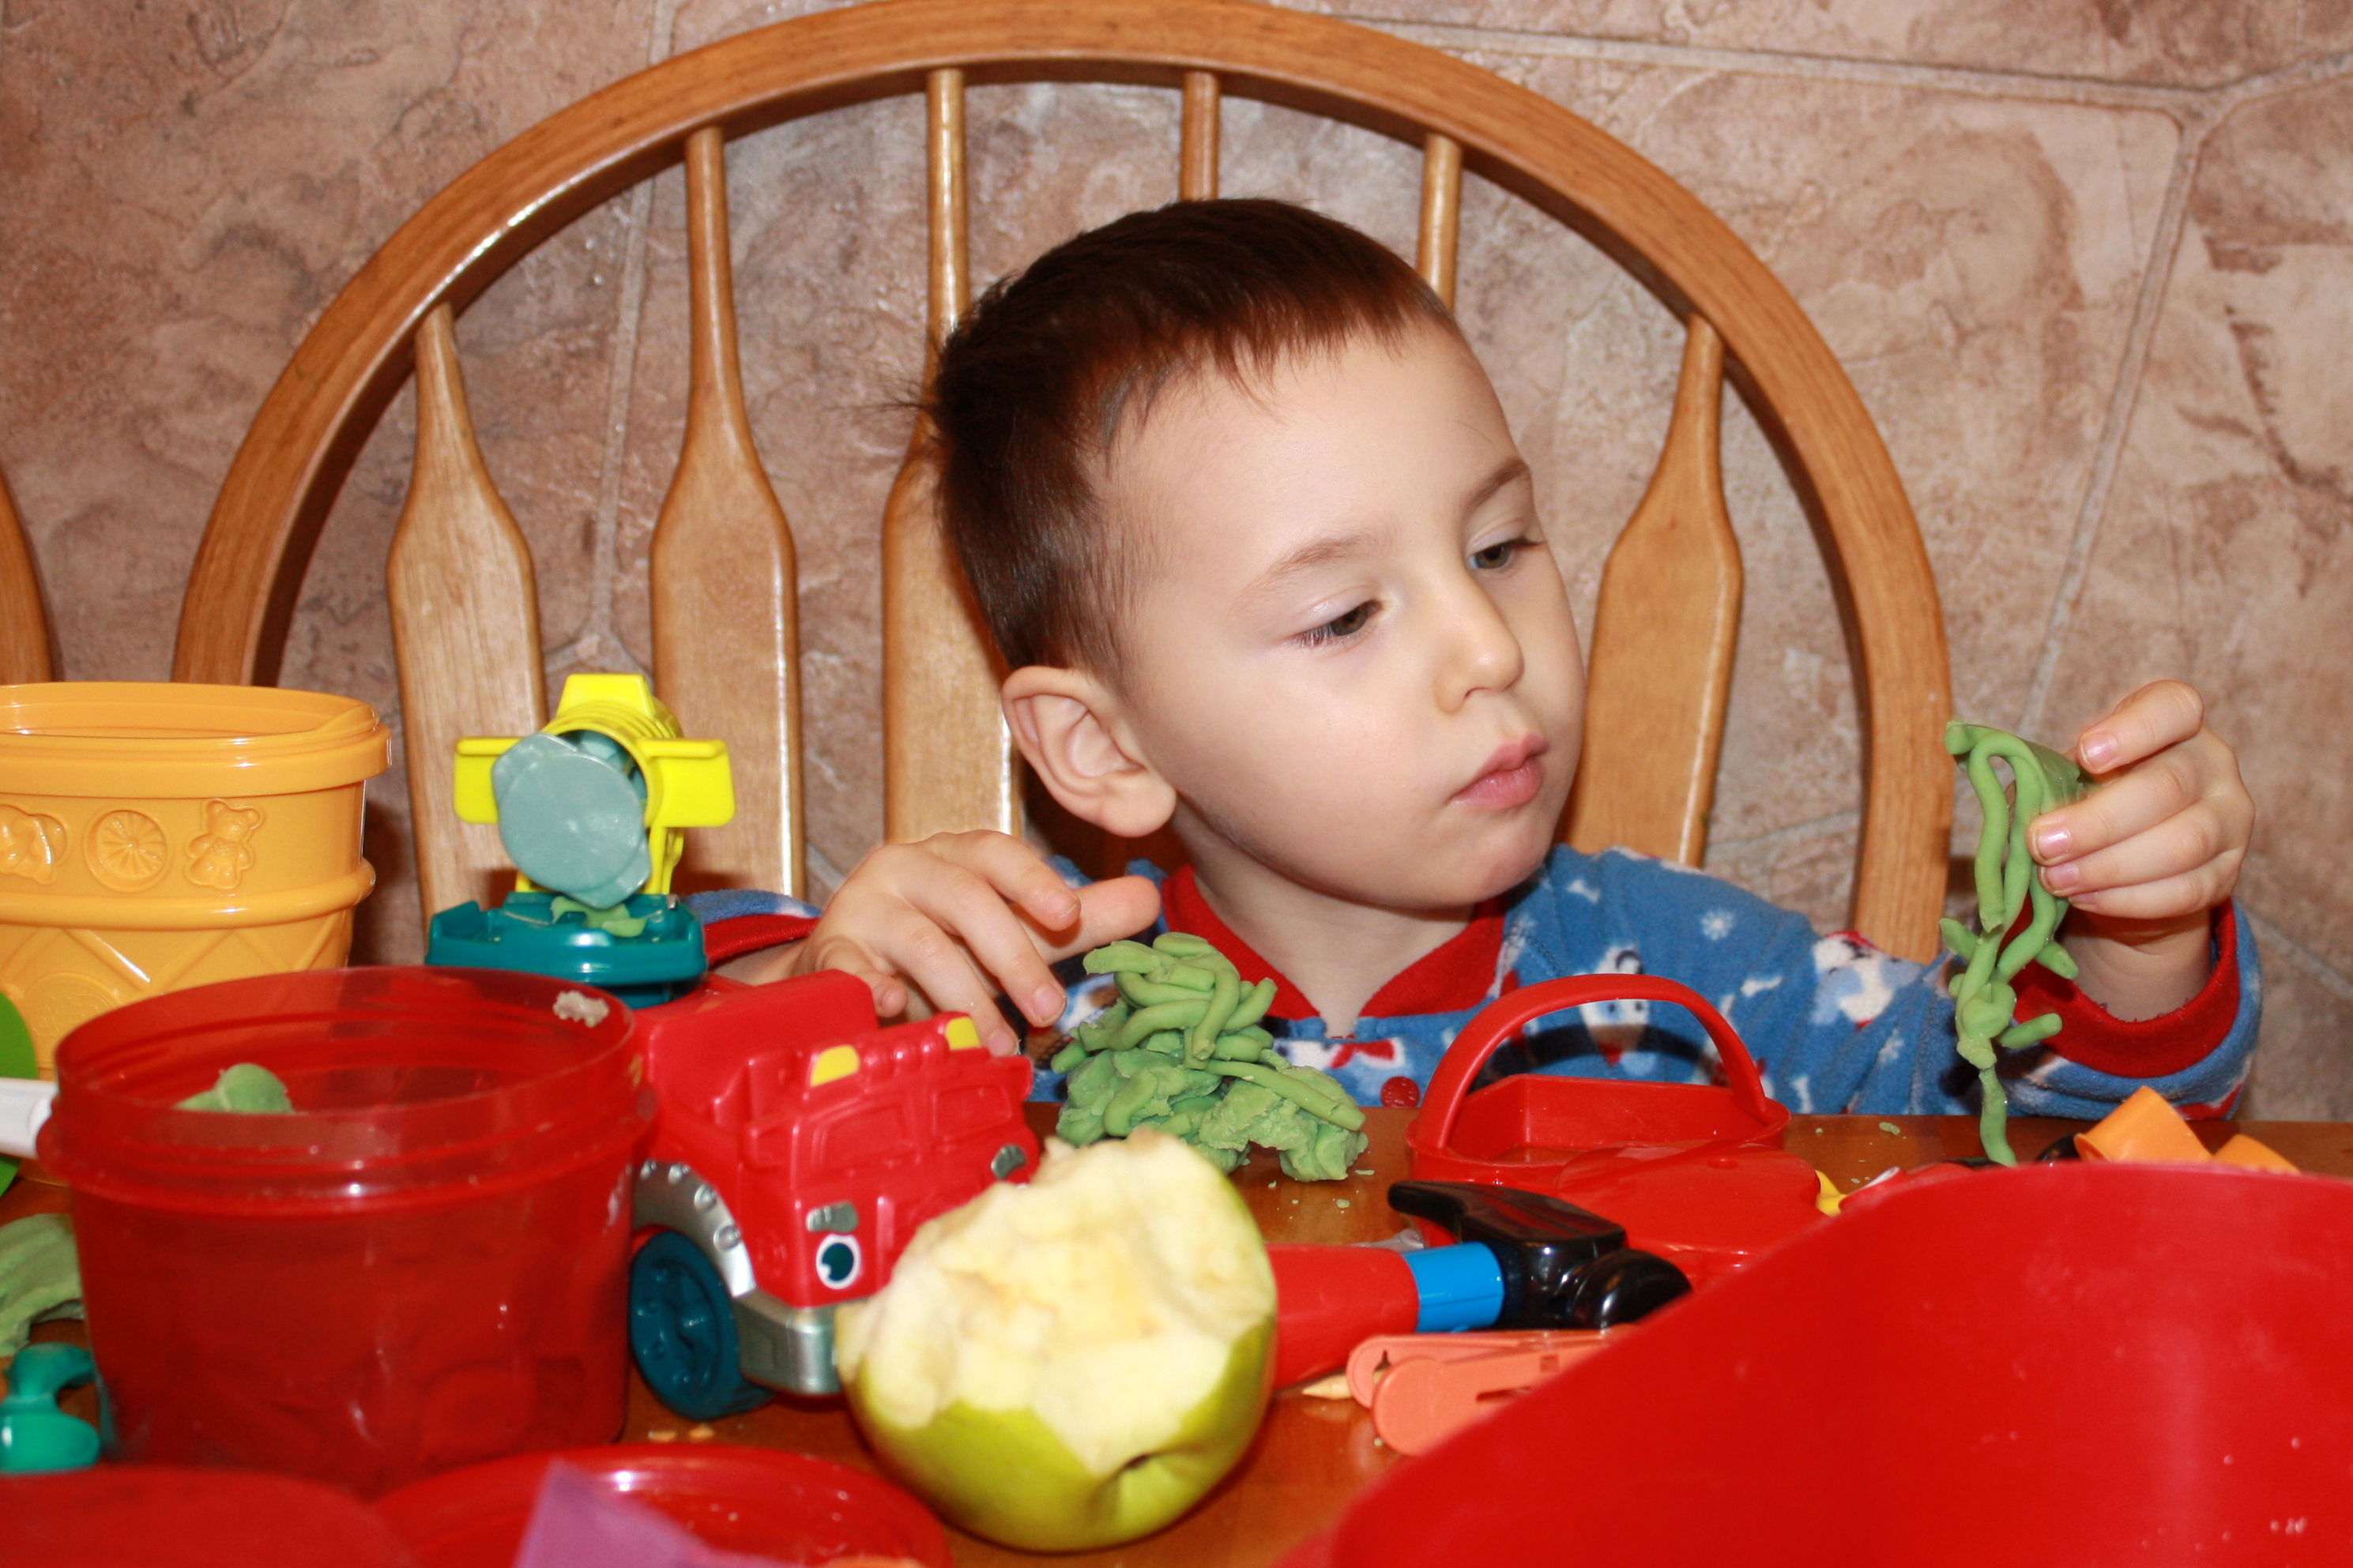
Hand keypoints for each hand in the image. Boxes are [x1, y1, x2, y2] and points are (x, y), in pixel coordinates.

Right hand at [730, 832, 1159, 1053]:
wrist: (850, 974)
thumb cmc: (945, 945)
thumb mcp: (1010, 930)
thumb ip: (1075, 919)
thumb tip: (1150, 901)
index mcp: (953, 854)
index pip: (995, 852)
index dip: (1033, 880)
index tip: (1068, 914)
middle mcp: (905, 867)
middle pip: (966, 900)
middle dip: (1015, 957)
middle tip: (1049, 1010)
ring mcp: (863, 909)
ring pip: (922, 944)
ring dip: (967, 997)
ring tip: (999, 1044)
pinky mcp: (830, 954)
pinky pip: (849, 968)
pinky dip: (872, 985)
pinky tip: (894, 1006)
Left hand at [2030, 681, 2251, 1017]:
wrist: (2130, 864)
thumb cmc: (2089, 800)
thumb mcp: (2063, 775)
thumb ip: (2036, 770)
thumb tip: (1972, 756)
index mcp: (2173, 724)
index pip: (2174, 707)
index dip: (2134, 728)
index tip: (2086, 753)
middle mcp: (2212, 765)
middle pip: (2169, 786)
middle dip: (2099, 820)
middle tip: (2042, 843)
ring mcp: (2229, 821)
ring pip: (2183, 843)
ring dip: (2109, 865)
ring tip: (2054, 878)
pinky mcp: (2226, 875)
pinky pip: (2185, 890)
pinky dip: (2127, 899)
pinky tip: (2083, 899)